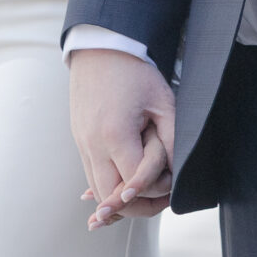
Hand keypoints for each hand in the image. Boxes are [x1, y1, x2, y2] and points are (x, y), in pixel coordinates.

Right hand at [69, 49, 175, 228]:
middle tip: (161, 205)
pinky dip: (105, 186)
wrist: (102, 49)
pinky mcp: (79, 140)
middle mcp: (92, 144)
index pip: (133, 184)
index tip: (170, 192)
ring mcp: (82, 143)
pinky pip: (90, 174)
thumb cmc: (134, 73)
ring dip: (118, 201)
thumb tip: (177, 171)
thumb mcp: (163, 103)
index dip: (155, 192)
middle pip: (110, 196)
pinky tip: (119, 193)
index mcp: (114, 135)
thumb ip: (171, 141)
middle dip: (136, 207)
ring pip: (97, 189)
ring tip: (144, 201)